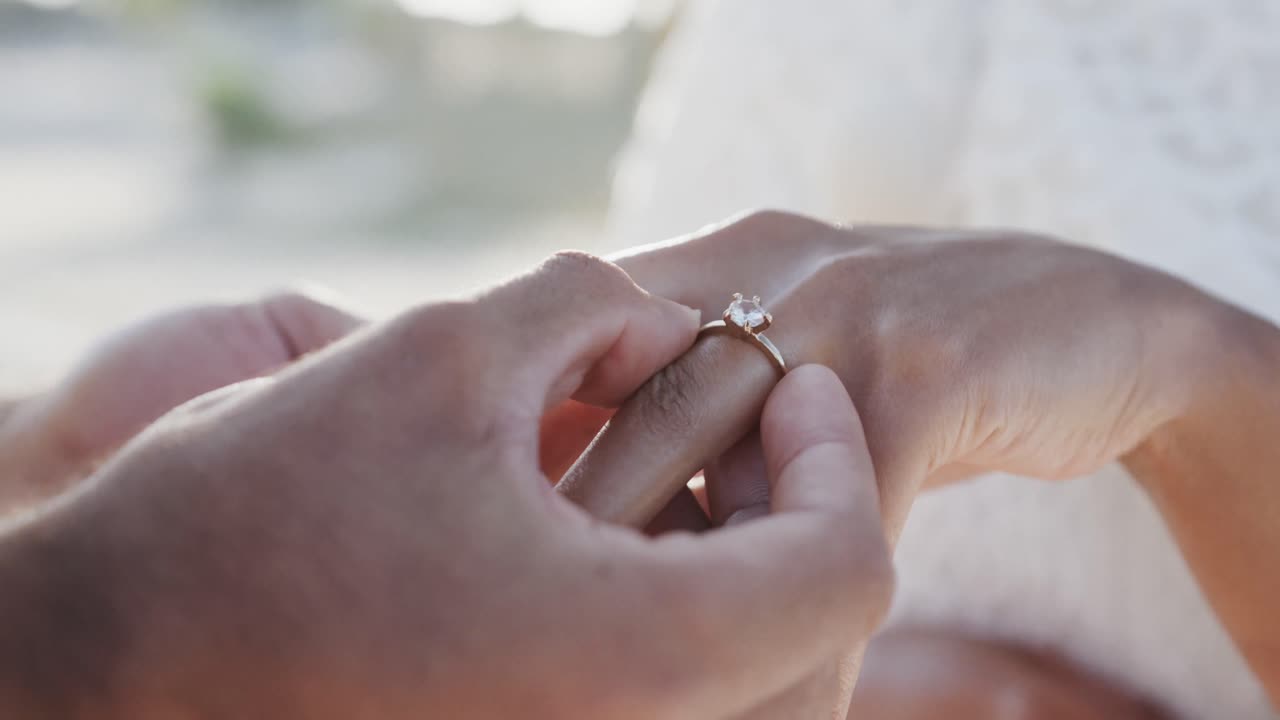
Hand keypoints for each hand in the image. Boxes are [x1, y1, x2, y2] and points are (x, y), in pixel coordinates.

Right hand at [0, 253, 892, 718]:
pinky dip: (682, 626)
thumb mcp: (438, 352)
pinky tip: (611, 547)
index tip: (789, 382)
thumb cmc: (258, 511)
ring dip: (744, 573)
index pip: (847, 569)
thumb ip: (590, 303)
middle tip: (740, 425)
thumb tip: (669, 324)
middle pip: (815, 639)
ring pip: (754, 690)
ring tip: (673, 480)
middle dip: (797, 511)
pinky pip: (673, 712)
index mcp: (638, 659)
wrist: (115, 659)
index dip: (835, 453)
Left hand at [553, 211, 1226, 717]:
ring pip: (715, 460)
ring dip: (674, 579)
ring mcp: (840, 312)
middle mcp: (760, 270)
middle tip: (537, 616)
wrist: (1092, 324)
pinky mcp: (923, 369)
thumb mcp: (792, 351)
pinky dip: (800, 600)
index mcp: (712, 262)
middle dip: (574, 526)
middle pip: (627, 404)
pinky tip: (785, 658)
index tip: (499, 540)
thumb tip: (579, 488)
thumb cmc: (913, 359)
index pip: (579, 347)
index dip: (530, 445)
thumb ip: (696, 392)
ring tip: (642, 654)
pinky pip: (838, 510)